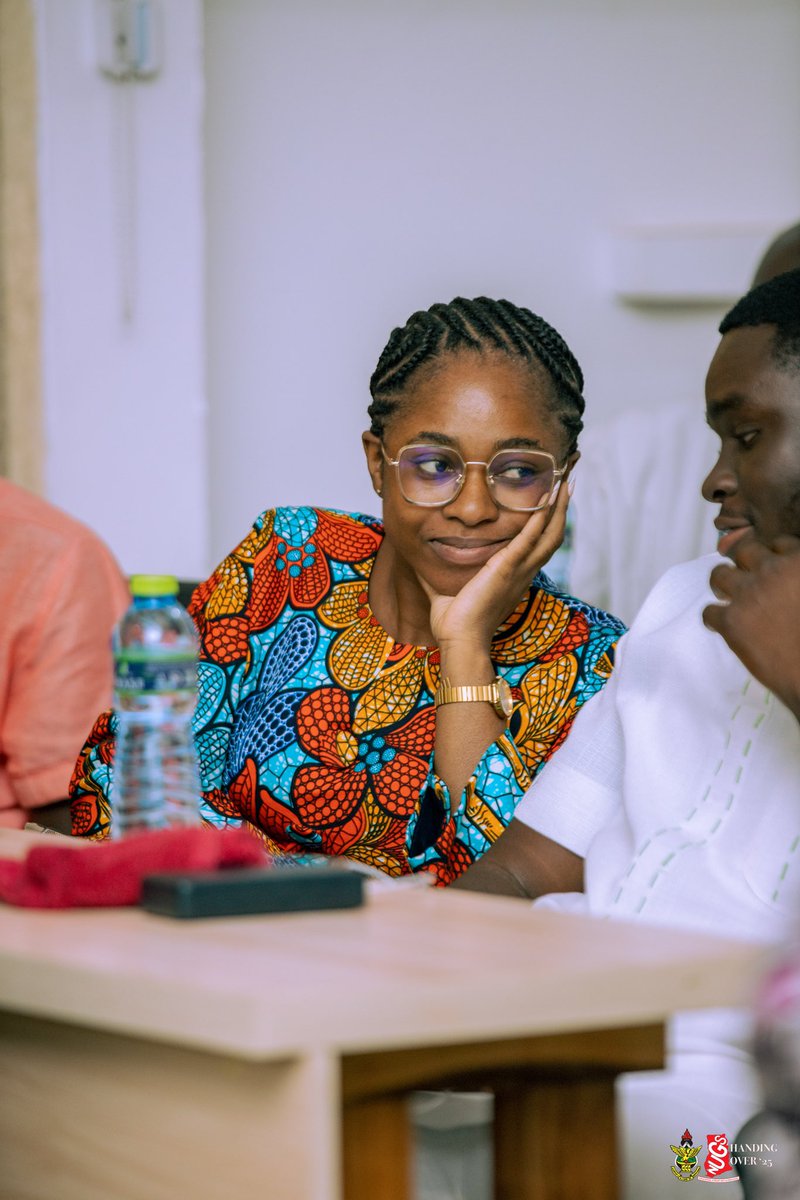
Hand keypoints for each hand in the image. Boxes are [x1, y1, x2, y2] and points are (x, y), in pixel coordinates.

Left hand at [423, 480, 570, 653]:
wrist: (458, 639)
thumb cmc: (454, 623)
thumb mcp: (445, 590)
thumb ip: (437, 573)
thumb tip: (419, 561)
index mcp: (512, 578)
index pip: (537, 547)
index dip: (548, 526)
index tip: (551, 506)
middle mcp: (522, 573)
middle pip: (552, 537)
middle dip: (562, 510)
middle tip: (568, 484)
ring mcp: (519, 571)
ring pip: (550, 536)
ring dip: (559, 509)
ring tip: (566, 484)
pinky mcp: (507, 568)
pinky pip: (530, 539)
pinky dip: (540, 518)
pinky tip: (546, 500)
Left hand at [703, 534, 799, 719]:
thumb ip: (799, 579)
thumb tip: (790, 587)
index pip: (779, 544)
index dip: (772, 557)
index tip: (772, 570)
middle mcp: (772, 571)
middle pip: (745, 551)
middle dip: (744, 564)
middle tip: (746, 580)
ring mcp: (748, 594)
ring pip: (718, 574)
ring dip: (721, 584)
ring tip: (726, 596)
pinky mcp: (731, 621)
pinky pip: (708, 612)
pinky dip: (713, 619)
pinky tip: (721, 626)